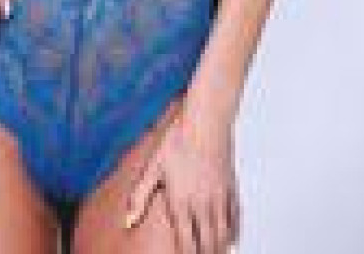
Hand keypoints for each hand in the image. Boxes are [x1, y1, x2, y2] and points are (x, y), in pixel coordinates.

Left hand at [124, 93, 240, 252]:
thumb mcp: (152, 167)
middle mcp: (202, 205)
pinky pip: (235, 217)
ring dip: (219, 248)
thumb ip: (139, 197)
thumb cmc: (177, 141)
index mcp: (181, 202)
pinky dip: (234, 232)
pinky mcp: (231, 187)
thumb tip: (127, 222)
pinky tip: (231, 237)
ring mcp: (219, 198)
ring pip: (223, 235)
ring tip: (214, 253)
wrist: (205, 122)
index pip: (186, 242)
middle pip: (207, 243)